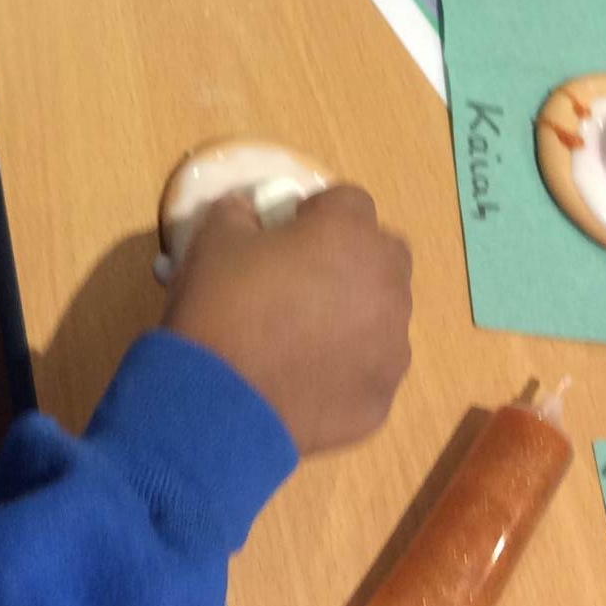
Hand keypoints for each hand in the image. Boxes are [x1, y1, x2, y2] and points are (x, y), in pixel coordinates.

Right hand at [161, 185, 411, 455]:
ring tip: (302, 336)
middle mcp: (387, 284)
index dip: (314, 213)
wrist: (218, 404)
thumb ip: (241, 213)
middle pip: (383, 254)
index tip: (283, 233)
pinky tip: (304, 378)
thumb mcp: (213, 237)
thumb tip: (250, 216)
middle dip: (351, 257)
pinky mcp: (382, 397)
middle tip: (303, 279)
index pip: (348, 201)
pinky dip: (347, 367)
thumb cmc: (220, 306)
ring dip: (354, 314)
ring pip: (383, 314)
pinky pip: (370, 368)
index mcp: (350, 234)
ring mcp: (392, 346)